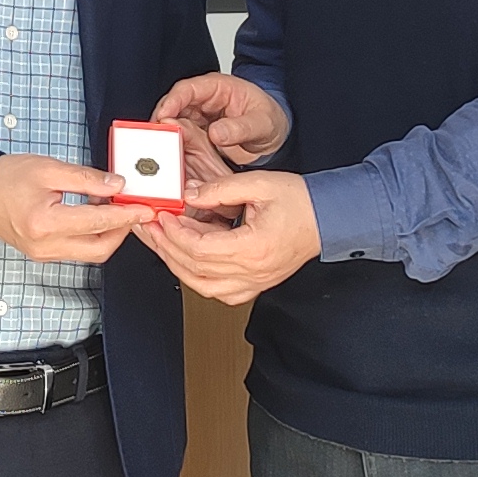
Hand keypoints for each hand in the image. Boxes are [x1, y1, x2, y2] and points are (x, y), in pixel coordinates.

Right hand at [0, 152, 138, 268]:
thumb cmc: (7, 178)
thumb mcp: (49, 169)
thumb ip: (86, 179)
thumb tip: (117, 186)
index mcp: (45, 222)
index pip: (97, 222)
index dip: (126, 215)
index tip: (144, 208)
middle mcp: (45, 245)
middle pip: (100, 249)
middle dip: (122, 231)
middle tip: (134, 209)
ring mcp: (44, 254)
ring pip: (91, 253)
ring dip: (109, 233)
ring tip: (114, 208)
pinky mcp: (44, 254)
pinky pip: (78, 250)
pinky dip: (93, 235)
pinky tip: (96, 216)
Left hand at [143, 171, 323, 303]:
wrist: (327, 219)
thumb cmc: (301, 202)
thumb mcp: (259, 184)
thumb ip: (221, 189)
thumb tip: (189, 195)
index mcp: (254, 248)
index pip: (200, 249)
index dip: (175, 233)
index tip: (162, 216)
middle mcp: (253, 272)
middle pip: (195, 269)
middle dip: (166, 247)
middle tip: (151, 228)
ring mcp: (255, 282)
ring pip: (202, 286)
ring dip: (177, 264)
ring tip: (161, 243)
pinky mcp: (255, 284)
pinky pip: (219, 292)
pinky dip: (197, 279)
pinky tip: (185, 262)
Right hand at [153, 71, 285, 182]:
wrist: (273, 134)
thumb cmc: (269, 119)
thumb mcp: (262, 124)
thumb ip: (241, 128)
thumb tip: (216, 133)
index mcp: (217, 88)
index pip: (187, 89)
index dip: (172, 101)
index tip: (163, 116)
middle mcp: (203, 101)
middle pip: (173, 107)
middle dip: (162, 123)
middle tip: (157, 141)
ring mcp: (198, 118)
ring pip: (174, 125)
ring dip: (168, 139)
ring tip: (164, 156)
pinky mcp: (197, 134)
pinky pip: (182, 140)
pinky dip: (177, 150)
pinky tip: (176, 162)